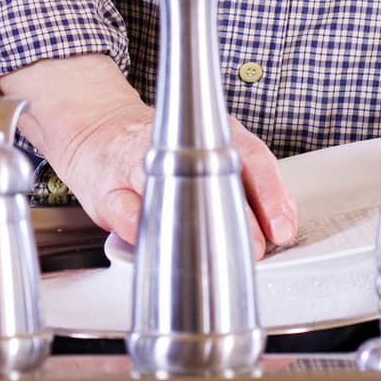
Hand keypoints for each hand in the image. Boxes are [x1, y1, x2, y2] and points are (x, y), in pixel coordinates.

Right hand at [0, 54, 297, 255]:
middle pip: (215, 175)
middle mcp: (179, 144)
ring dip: (192, 220)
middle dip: (240, 216)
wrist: (98, 131)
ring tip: (212, 248)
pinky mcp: (107, 188)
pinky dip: (138, 222)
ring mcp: (141, 164)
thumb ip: (243, 186)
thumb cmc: (161, 149)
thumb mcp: (208, 153)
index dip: (271, 195)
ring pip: (170, 187)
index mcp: (211, 134)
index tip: (283, 227)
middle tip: (257, 248)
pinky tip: (150, 234)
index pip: (251, 159)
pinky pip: (123, 206)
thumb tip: (280, 225)